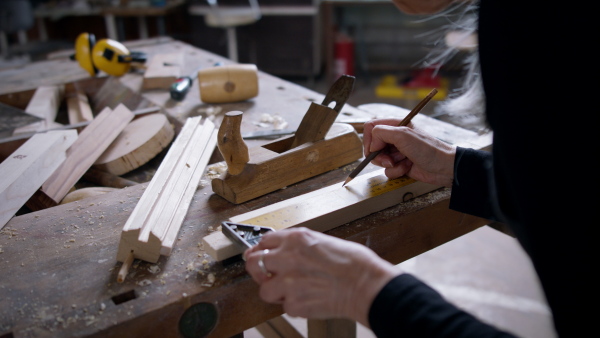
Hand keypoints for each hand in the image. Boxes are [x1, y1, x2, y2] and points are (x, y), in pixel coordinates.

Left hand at [244, 228, 399, 326]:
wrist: (365, 284)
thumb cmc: (353, 262)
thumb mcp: (322, 241)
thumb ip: (299, 246)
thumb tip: (285, 250)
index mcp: (296, 239)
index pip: (264, 241)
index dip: (262, 250)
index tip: (262, 255)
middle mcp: (287, 258)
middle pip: (253, 262)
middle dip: (257, 269)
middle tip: (265, 274)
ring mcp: (288, 282)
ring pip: (264, 289)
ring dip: (274, 292)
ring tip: (291, 291)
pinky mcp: (294, 304)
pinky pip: (284, 306)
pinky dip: (294, 305)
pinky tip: (308, 299)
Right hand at [362, 118, 455, 186]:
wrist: (443, 167)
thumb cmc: (427, 149)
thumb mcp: (403, 135)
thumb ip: (382, 133)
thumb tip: (372, 145)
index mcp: (395, 125)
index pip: (371, 127)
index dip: (370, 140)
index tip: (374, 150)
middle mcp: (394, 137)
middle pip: (373, 146)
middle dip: (379, 155)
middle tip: (389, 160)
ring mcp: (396, 151)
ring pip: (379, 160)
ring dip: (389, 164)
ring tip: (402, 162)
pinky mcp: (399, 164)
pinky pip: (387, 170)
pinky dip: (396, 171)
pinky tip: (407, 168)